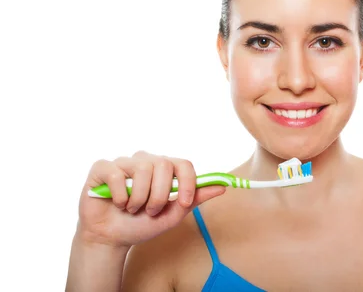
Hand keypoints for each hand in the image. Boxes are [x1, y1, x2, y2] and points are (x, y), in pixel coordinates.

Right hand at [75, 150, 224, 247]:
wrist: (111, 239)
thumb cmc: (142, 224)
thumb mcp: (173, 214)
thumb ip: (195, 199)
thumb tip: (222, 186)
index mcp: (164, 170)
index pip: (184, 164)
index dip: (188, 182)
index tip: (184, 202)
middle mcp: (145, 161)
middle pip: (164, 165)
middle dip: (160, 194)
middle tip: (151, 210)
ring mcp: (124, 163)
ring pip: (142, 168)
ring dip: (140, 198)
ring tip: (133, 209)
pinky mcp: (102, 168)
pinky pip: (116, 173)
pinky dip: (120, 195)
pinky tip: (117, 203)